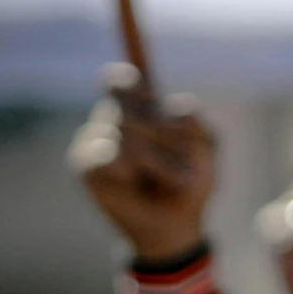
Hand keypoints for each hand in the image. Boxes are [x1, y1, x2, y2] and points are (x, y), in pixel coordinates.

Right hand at [68, 63, 214, 263]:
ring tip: (169, 177)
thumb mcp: (207, 144)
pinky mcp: (85, 164)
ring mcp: (95, 139)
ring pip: (125, 129)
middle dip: (161, 128)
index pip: (124, 80)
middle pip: (128, 100)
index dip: (124, 73)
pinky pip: (109, 154)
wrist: (177, 220)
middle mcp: (114, 118)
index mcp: (143, 108)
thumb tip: (165, 110)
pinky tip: (135, 180)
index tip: (132, 76)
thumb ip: (193, 120)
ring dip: (158, 157)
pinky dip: (133, 168)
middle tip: (180, 152)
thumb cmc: (191, 178)